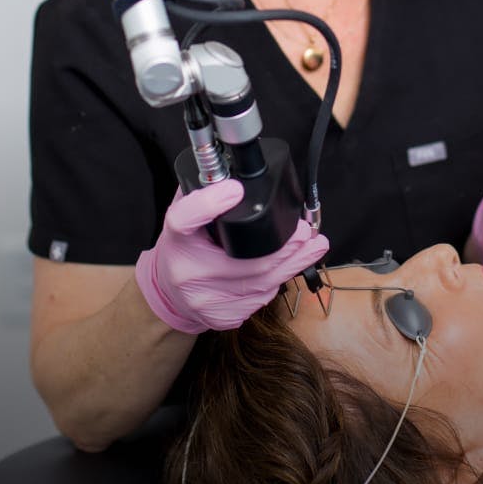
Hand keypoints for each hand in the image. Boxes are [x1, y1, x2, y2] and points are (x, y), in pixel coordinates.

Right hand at [135, 179, 328, 333]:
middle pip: (245, 262)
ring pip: (261, 285)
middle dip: (286, 246)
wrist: (168, 294)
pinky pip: (259, 299)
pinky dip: (278, 282)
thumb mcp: (184, 213)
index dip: (210, 204)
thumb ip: (203, 190)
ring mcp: (204, 300)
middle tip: (307, 231)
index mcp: (177, 237)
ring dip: (294, 264)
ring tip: (314, 246)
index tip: (235, 190)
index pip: (185, 218)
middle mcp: (187, 271)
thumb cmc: (184, 247)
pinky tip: (291, 268)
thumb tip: (232, 165)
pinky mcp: (221, 318)